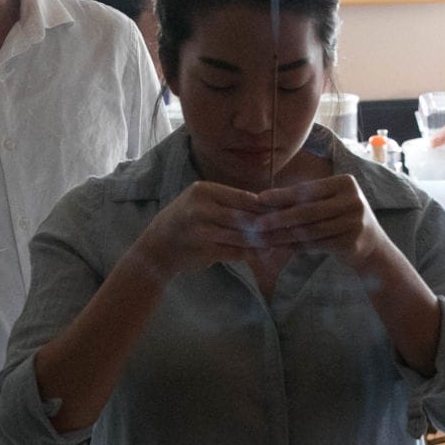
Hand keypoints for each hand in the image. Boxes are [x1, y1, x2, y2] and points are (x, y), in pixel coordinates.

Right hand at [130, 182, 276, 282]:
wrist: (157, 247)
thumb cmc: (186, 222)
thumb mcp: (202, 203)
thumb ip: (229, 203)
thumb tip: (267, 205)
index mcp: (204, 191)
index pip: (244, 197)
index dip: (265, 206)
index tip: (283, 211)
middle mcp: (202, 208)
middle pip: (245, 217)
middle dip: (266, 225)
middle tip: (286, 229)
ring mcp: (202, 230)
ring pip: (243, 235)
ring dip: (261, 241)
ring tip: (276, 242)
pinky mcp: (204, 250)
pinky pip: (235, 252)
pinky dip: (250, 254)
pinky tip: (261, 254)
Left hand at [252, 176, 390, 270]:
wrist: (373, 245)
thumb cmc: (343, 219)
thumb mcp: (331, 201)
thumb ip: (306, 199)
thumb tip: (267, 200)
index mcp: (346, 183)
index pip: (307, 190)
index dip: (282, 195)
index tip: (260, 199)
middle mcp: (353, 200)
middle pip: (307, 211)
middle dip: (279, 218)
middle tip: (257, 223)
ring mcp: (354, 222)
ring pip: (310, 230)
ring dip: (284, 236)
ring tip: (265, 238)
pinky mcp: (352, 243)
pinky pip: (317, 245)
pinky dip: (297, 247)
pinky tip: (282, 247)